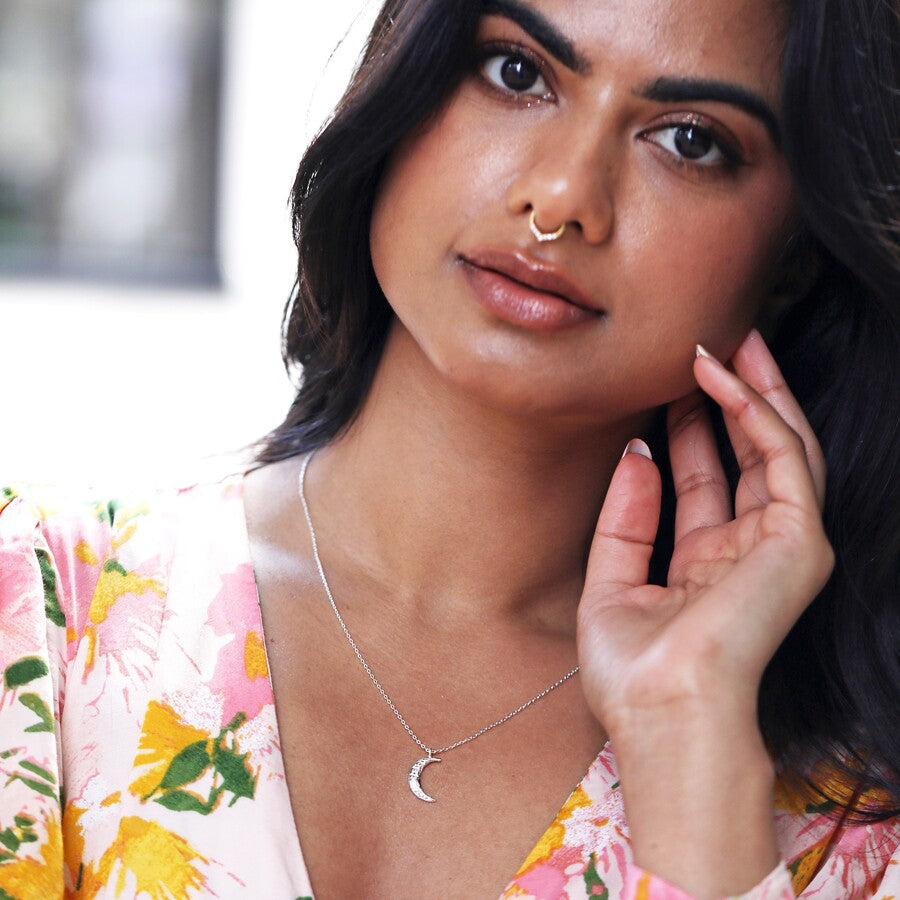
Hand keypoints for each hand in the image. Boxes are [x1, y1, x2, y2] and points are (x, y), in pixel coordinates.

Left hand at [575, 329, 834, 893]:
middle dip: (735, 398)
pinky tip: (725, 378)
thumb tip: (638, 449)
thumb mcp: (609, 580)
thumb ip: (626, 515)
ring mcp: (782, 547)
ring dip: (755, 391)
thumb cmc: (632, 671)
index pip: (706, 480)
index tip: (670, 382)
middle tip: (715, 344)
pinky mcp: (800, 542)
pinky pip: (786, 460)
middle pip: (750, 457)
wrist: (660, 713)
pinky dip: (758, 413)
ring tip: (730, 341)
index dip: (691, 428)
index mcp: (707, 565)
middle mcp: (749, 552)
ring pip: (779, 448)